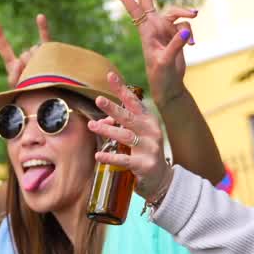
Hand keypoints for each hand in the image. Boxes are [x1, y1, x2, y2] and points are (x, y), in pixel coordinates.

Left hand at [0, 14, 52, 87]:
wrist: (45, 96)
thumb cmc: (29, 94)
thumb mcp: (16, 87)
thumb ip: (14, 75)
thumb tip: (20, 60)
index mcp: (13, 65)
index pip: (4, 48)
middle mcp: (25, 57)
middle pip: (25, 54)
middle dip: (29, 66)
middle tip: (33, 79)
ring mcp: (36, 54)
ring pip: (36, 51)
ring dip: (39, 62)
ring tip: (43, 75)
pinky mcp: (48, 52)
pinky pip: (46, 39)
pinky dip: (42, 27)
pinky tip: (39, 16)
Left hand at [88, 72, 173, 199]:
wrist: (161, 178)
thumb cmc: (144, 152)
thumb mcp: (135, 135)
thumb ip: (119, 125)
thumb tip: (99, 121)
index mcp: (148, 120)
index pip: (134, 101)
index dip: (122, 89)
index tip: (110, 75)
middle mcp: (151, 131)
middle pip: (129, 117)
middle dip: (113, 108)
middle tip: (98, 99)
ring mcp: (150, 147)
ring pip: (126, 136)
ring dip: (108, 131)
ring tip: (92, 126)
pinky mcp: (145, 164)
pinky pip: (125, 160)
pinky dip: (110, 157)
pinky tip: (98, 155)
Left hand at [110, 0, 196, 107]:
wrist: (169, 86)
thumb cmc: (162, 76)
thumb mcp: (166, 62)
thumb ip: (176, 44)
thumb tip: (186, 28)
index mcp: (147, 31)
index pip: (134, 9)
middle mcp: (155, 27)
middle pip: (148, 0)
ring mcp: (166, 29)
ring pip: (177, 13)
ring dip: (186, 16)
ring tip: (193, 28)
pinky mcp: (176, 34)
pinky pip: (187, 25)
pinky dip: (191, 34)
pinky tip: (192, 46)